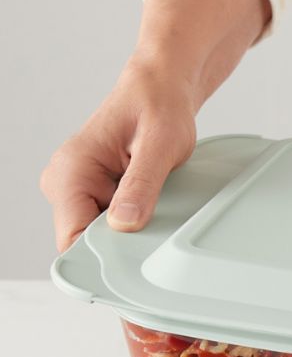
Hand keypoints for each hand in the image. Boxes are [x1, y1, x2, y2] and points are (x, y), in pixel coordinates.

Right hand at [40, 58, 196, 252]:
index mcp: (71, 171)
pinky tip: (150, 213)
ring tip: (155, 215)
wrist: (160, 91)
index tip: (133, 264)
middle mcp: (66, 182)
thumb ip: (141, 186)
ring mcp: (79, 190)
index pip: (72, 238)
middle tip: (155, 238)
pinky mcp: (95, 194)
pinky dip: (132, 227)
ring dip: (128, 237)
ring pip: (99, 237)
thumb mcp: (159, 147)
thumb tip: (125, 223)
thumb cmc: (158, 108)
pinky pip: (109, 226)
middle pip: (86, 243)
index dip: (102, 258)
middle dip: (120, 248)